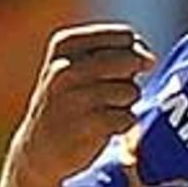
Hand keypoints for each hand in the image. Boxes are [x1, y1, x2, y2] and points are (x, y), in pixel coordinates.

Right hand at [11, 24, 156, 186]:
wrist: (39, 150)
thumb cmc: (70, 102)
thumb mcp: (79, 66)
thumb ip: (117, 54)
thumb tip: (149, 59)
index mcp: (64, 44)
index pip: (125, 36)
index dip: (136, 52)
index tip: (123, 69)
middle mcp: (65, 68)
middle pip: (131, 61)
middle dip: (130, 79)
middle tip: (109, 93)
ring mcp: (75, 97)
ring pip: (131, 90)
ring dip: (125, 104)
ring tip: (100, 111)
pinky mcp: (87, 126)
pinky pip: (128, 118)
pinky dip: (123, 124)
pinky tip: (102, 128)